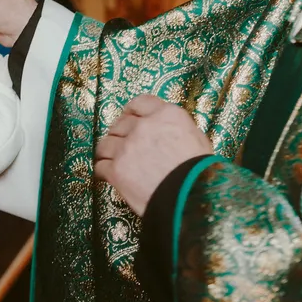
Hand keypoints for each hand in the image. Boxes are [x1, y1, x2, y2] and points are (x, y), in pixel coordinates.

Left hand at [92, 94, 214, 214]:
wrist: (192, 198)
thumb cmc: (201, 172)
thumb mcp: (198, 140)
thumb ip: (178, 128)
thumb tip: (167, 131)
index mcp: (166, 115)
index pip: (140, 102)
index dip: (133, 112)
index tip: (130, 118)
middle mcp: (143, 126)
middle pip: (121, 123)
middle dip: (121, 133)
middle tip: (124, 145)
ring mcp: (127, 147)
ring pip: (106, 143)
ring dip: (109, 151)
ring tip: (113, 160)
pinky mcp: (116, 169)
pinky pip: (100, 165)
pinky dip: (104, 171)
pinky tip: (109, 176)